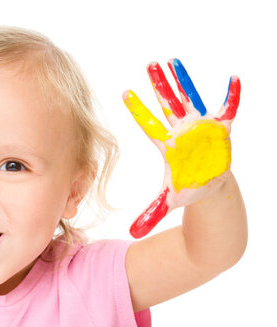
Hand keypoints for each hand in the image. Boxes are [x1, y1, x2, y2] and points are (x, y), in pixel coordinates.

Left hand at [123, 58, 239, 237]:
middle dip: (160, 85)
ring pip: (191, 99)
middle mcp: (182, 132)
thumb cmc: (187, 190)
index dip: (138, 111)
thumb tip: (131, 235)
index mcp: (168, 146)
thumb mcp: (168, 203)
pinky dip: (232, 96)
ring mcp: (201, 128)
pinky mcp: (220, 130)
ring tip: (174, 61)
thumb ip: (149, 215)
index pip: (149, 125)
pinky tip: (234, 79)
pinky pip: (229, 109)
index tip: (124, 93)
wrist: (210, 188)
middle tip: (150, 64)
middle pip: (168, 105)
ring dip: (184, 81)